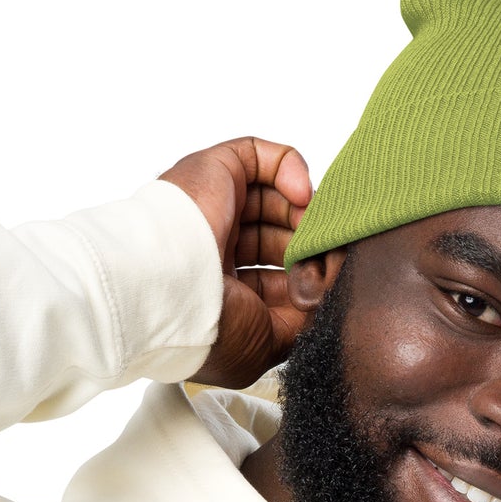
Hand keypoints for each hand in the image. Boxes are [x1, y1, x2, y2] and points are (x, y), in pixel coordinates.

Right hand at [159, 137, 312, 388]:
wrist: (171, 292)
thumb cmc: (207, 327)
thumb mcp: (267, 344)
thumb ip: (303, 322)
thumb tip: (329, 293)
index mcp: (219, 294)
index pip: (273, 279)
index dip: (303, 280)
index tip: (325, 287)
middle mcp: (214, 250)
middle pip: (277, 237)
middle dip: (307, 248)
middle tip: (326, 257)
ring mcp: (213, 209)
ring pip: (273, 198)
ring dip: (304, 213)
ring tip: (317, 230)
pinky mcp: (215, 171)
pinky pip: (261, 156)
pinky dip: (291, 169)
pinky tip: (301, 196)